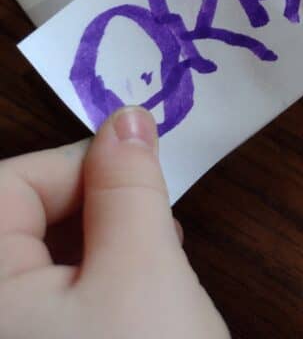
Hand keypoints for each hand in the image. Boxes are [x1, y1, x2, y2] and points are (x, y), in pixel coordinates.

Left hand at [0, 107, 228, 338]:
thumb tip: (127, 117)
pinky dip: (89, 296)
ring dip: (97, 255)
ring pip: (39, 264)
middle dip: (93, 212)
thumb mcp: (144, 269)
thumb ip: (128, 184)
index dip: (81, 168)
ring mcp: (14, 333)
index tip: (143, 183)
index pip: (11, 183)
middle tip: (156, 236)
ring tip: (155, 283)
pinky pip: (49, 306)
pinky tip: (136, 314)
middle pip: (23, 222)